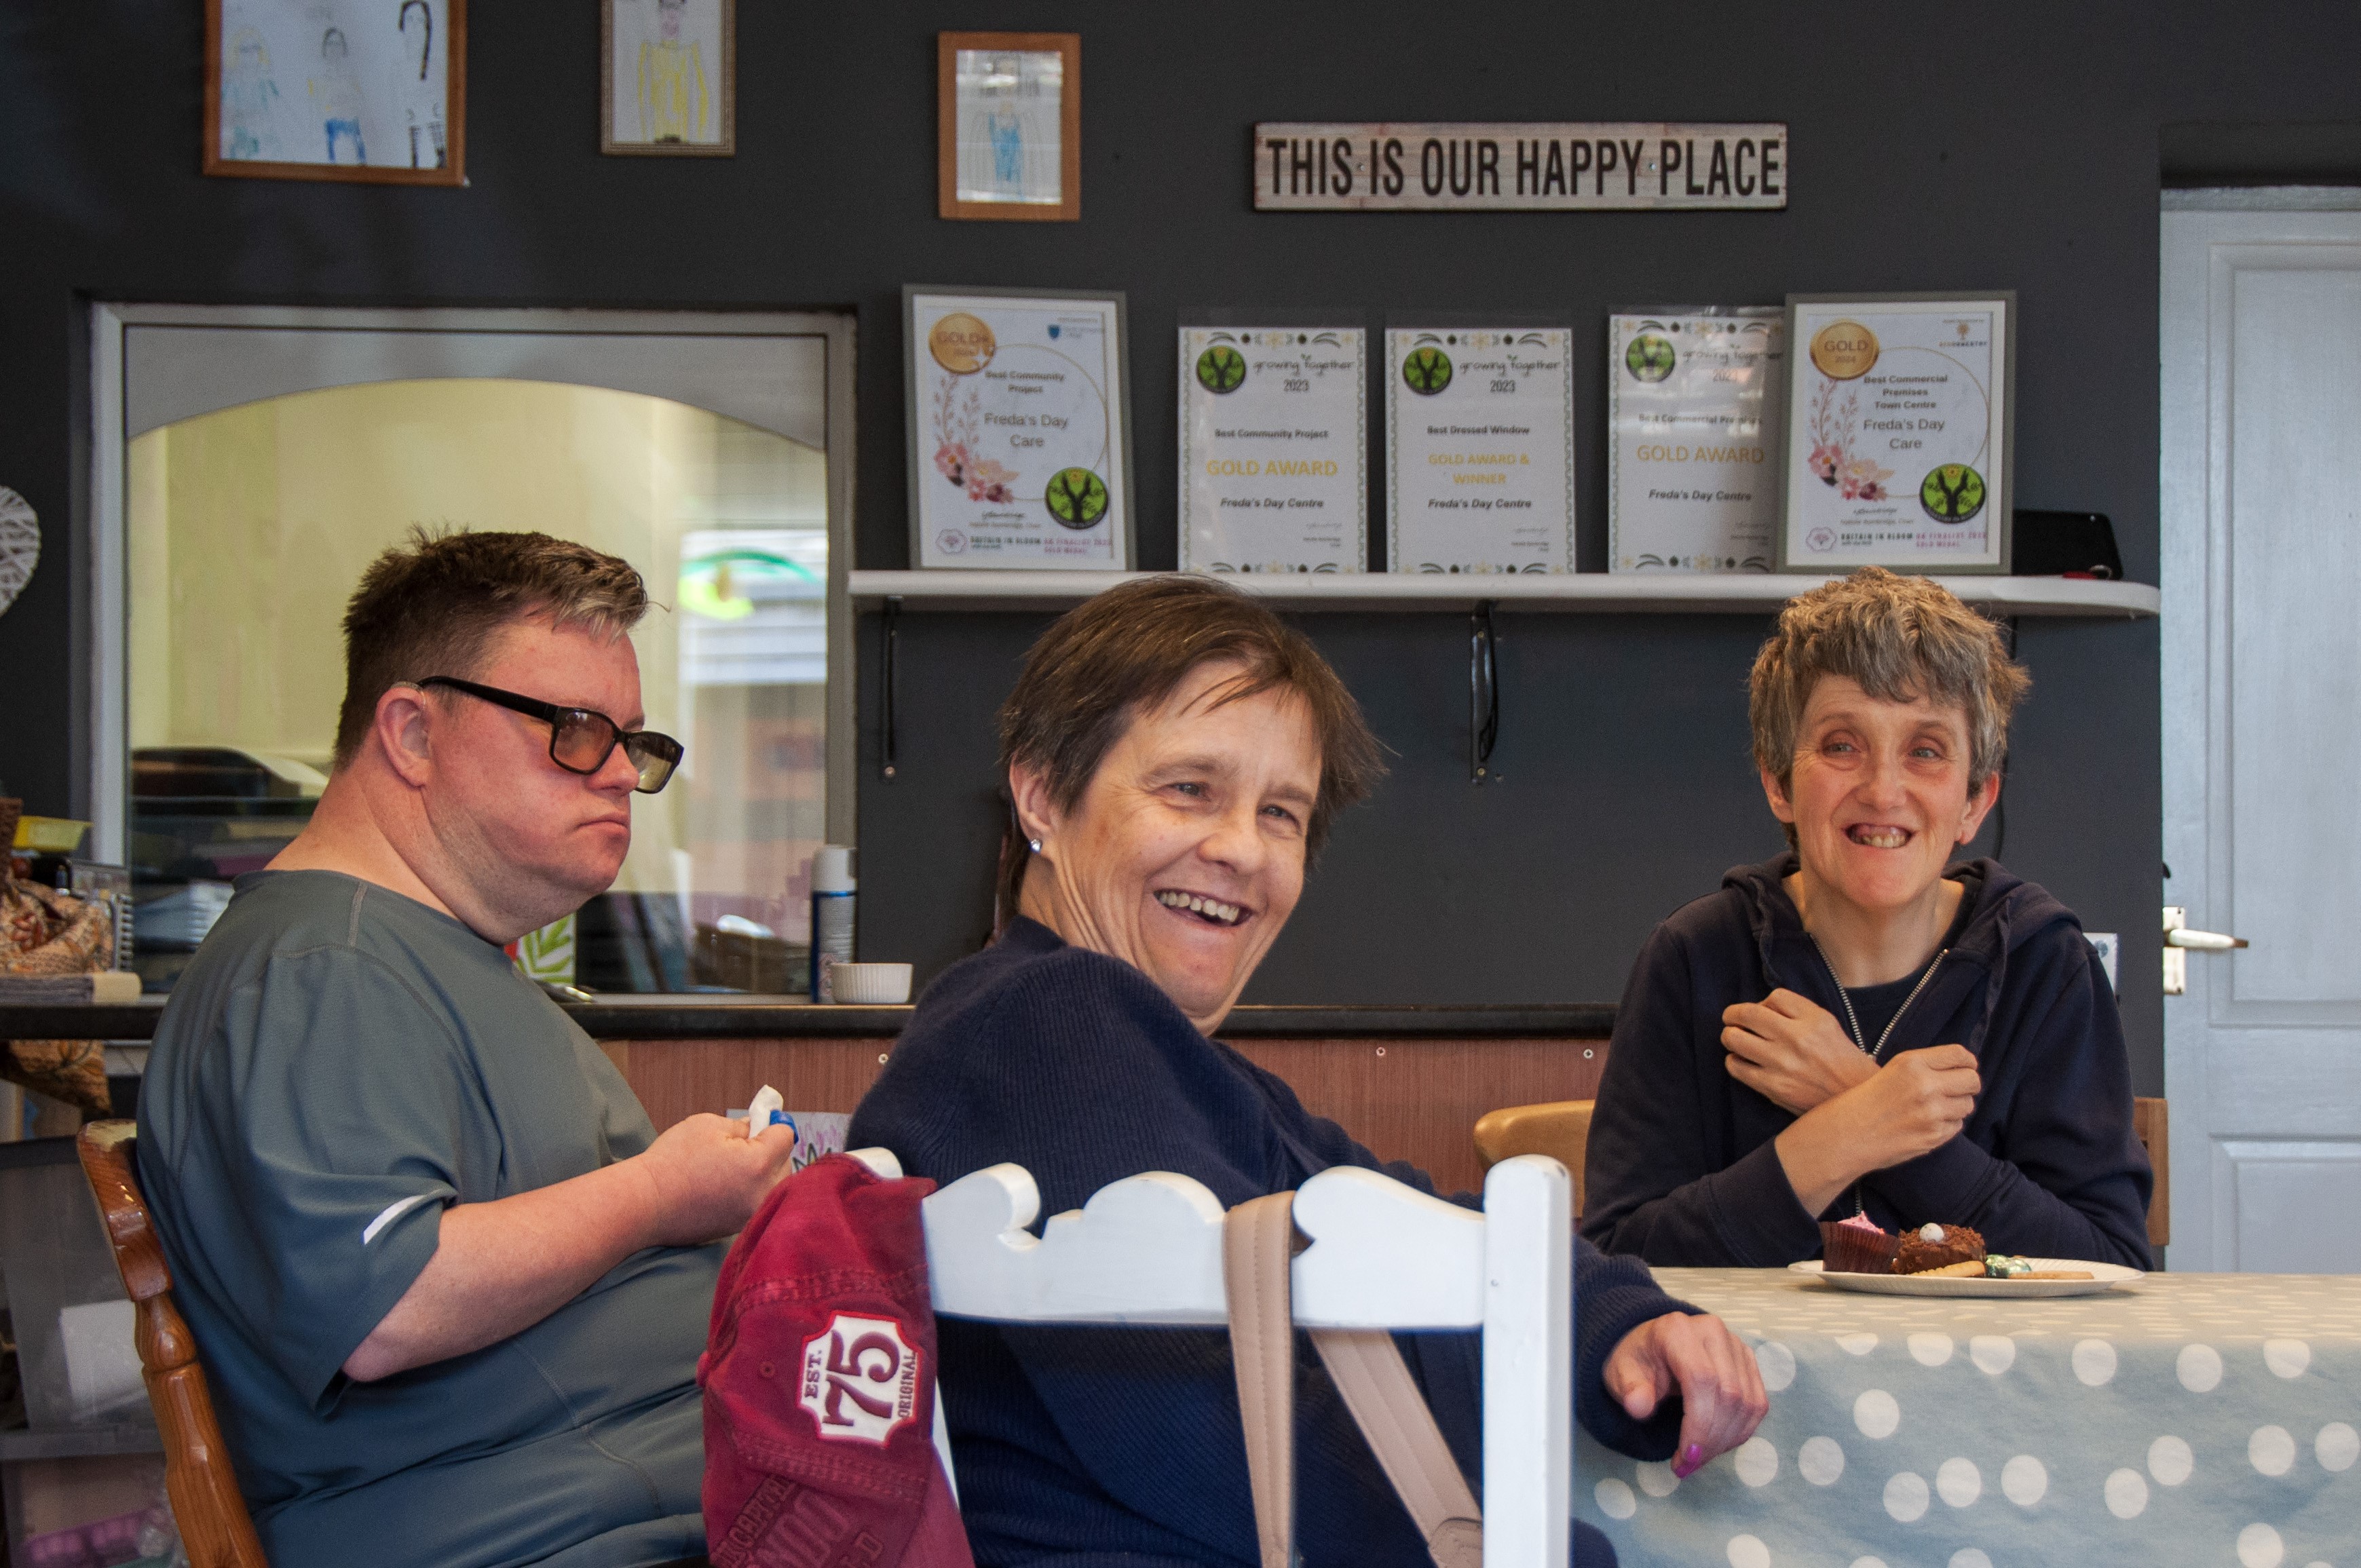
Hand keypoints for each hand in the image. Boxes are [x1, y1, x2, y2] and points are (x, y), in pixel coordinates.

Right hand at [632, 1113, 797, 1246]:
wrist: (645, 1203)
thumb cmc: (673, 1160)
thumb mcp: (708, 1126)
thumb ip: (742, 1125)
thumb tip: (758, 1127)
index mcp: (759, 1165)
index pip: (786, 1137)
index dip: (771, 1124)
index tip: (757, 1122)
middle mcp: (763, 1194)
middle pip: (785, 1163)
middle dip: (770, 1149)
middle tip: (742, 1143)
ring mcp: (751, 1215)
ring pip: (774, 1186)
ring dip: (763, 1172)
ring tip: (732, 1166)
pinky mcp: (739, 1229)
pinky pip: (758, 1203)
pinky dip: (750, 1191)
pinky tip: (726, 1185)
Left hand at [1601, 1312, 1767, 1477]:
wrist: (1651, 1346)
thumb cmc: (1637, 1361)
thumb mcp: (1620, 1373)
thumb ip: (1629, 1390)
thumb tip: (1638, 1407)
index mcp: (1678, 1330)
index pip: (1702, 1380)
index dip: (1699, 1424)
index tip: (1685, 1457)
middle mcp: (1713, 1332)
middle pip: (1729, 1395)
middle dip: (1711, 1440)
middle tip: (1688, 1465)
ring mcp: (1735, 1346)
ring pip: (1747, 1404)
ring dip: (1726, 1441)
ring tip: (1698, 1458)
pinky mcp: (1748, 1362)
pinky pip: (1756, 1405)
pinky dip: (1739, 1432)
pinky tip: (1716, 1444)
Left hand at [1721, 989, 1876, 1113]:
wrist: (1855, 1100)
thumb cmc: (1840, 1060)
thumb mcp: (1828, 1025)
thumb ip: (1797, 1012)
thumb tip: (1759, 1009)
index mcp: (1815, 1021)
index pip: (1775, 997)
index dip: (1763, 1003)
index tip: (1761, 1012)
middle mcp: (1797, 1039)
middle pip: (1747, 1014)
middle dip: (1733, 1015)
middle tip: (1732, 1020)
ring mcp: (1783, 1064)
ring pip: (1735, 1039)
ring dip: (1729, 1036)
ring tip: (1734, 1039)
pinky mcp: (1774, 1088)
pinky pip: (1737, 1068)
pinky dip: (1733, 1061)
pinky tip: (1741, 1061)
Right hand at [1840, 1046, 1980, 1166]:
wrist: (1845, 1135)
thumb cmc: (1863, 1101)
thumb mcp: (1892, 1070)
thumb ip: (1924, 1067)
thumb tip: (1960, 1068)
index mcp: (1912, 1063)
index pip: (1959, 1055)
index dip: (1967, 1062)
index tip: (1966, 1067)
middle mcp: (1925, 1085)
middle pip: (1972, 1080)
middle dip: (1967, 1085)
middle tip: (1956, 1089)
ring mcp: (1931, 1113)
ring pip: (1967, 1105)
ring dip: (1956, 1106)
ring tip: (1935, 1108)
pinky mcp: (1934, 1136)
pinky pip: (1956, 1126)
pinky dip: (1947, 1124)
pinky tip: (1926, 1123)